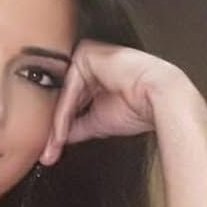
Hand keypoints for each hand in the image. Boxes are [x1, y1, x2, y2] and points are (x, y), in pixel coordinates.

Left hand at [39, 40, 183, 165]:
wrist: (161, 100)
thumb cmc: (138, 108)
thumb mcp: (97, 122)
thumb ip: (75, 126)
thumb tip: (56, 139)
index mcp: (93, 75)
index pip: (67, 101)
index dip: (59, 126)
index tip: (50, 150)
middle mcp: (88, 63)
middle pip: (62, 97)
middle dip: (53, 128)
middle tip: (46, 152)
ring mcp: (86, 55)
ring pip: (62, 94)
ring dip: (56, 123)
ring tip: (52, 146)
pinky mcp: (87, 53)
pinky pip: (69, 87)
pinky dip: (63, 112)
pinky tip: (60, 132)